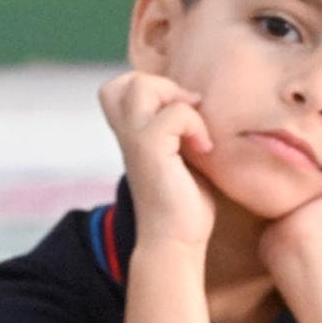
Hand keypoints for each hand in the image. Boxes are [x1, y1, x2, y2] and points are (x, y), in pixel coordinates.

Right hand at [98, 71, 214, 248]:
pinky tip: (204, 148)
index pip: (117, 89)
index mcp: (131, 135)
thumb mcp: (180, 157)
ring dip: (176, 99)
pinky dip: (196, 125)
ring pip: (141, 87)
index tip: (179, 110)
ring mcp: (135, 141)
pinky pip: (174, 113)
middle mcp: (126, 135)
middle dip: (163, 85)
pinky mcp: (150, 151)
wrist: (175, 241)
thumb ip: (178, 131)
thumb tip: (199, 102)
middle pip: (124, 81)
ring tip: (194, 129)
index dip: (149, 85)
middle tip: (188, 113)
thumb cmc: (183, 206)